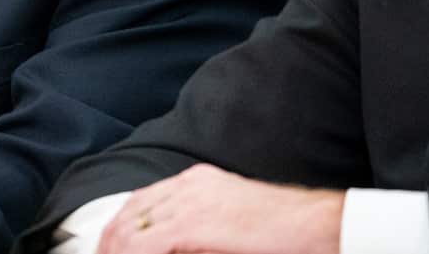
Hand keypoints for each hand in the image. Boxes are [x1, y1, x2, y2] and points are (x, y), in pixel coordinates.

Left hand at [97, 164, 343, 253]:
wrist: (318, 224)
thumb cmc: (285, 228)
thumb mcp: (233, 221)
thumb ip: (202, 230)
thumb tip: (173, 244)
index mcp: (197, 180)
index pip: (142, 200)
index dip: (120, 228)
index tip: (110, 248)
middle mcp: (188, 185)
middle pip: (130, 212)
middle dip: (110, 241)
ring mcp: (190, 202)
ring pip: (131, 229)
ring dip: (116, 250)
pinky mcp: (194, 225)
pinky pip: (146, 245)